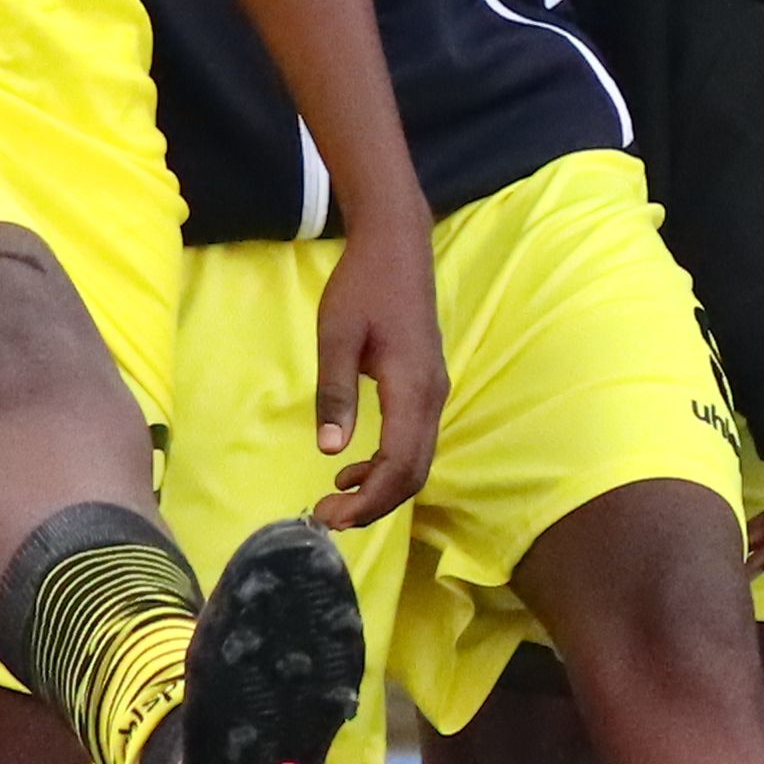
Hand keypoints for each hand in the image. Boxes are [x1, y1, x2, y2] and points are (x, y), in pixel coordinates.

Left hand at [309, 218, 444, 532]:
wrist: (397, 247)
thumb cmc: (363, 286)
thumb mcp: (336, 336)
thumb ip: (334, 393)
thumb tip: (330, 449)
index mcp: (411, 388)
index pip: (399, 465)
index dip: (368, 500)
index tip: (329, 513)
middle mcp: (431, 397)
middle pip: (414, 473)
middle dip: (375, 504)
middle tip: (329, 517)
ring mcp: (433, 392)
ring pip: (418, 460)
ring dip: (381, 487)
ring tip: (337, 498)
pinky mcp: (426, 387)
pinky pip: (415, 440)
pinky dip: (388, 464)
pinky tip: (353, 465)